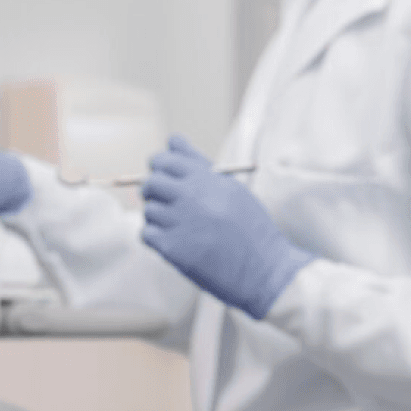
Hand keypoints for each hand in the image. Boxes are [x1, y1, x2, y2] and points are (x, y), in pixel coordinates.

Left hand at [141, 135, 314, 318]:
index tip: (164, 173)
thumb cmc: (251, 229)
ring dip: (158, 216)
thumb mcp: (233, 191)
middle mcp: (192, 197)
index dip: (161, 165)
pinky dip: (156, 236)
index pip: (168, 158)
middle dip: (153, 189)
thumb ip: (201, 165)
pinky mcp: (172, 248)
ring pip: (148, 209)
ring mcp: (180, 223)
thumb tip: (173, 140)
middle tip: (165, 200)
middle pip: (152, 182)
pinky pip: (147, 233)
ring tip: (180, 226)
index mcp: (209, 179)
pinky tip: (176, 240)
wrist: (264, 270)